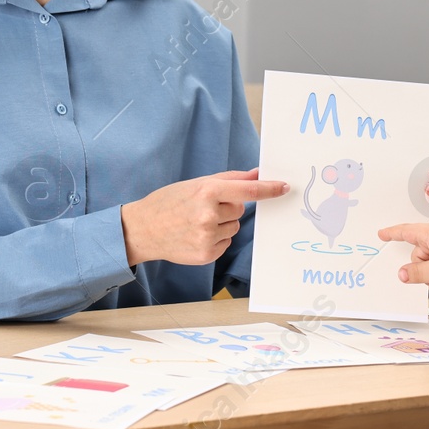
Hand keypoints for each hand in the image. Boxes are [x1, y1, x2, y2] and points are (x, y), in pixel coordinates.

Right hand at [122, 168, 287, 266]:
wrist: (143, 229)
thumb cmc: (169, 202)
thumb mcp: (197, 184)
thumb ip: (230, 179)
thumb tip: (258, 174)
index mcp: (207, 192)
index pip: (247, 191)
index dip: (269, 189)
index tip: (285, 187)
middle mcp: (208, 216)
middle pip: (239, 209)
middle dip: (227, 207)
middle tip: (203, 207)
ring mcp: (207, 237)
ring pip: (234, 227)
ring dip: (222, 224)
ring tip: (196, 222)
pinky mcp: (206, 254)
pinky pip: (226, 243)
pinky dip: (216, 239)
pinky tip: (195, 235)